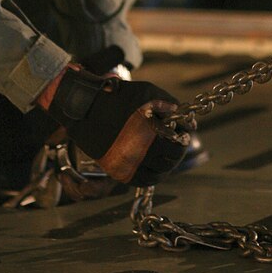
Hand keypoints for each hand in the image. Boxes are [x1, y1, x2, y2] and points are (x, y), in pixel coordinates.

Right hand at [39, 65, 189, 185]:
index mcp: (147, 131)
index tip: (183, 132)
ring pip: (159, 174)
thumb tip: (189, 122)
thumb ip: (170, 105)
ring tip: (164, 152)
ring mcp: (127, 163)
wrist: (82, 107)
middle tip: (176, 142)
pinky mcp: (117, 171)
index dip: (184, 138)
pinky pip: (143, 180)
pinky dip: (153, 174)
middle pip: (171, 161)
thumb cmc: (116, 96)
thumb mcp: (146, 92)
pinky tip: (152, 162)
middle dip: (177, 151)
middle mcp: (137, 152)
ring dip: (166, 164)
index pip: (178, 145)